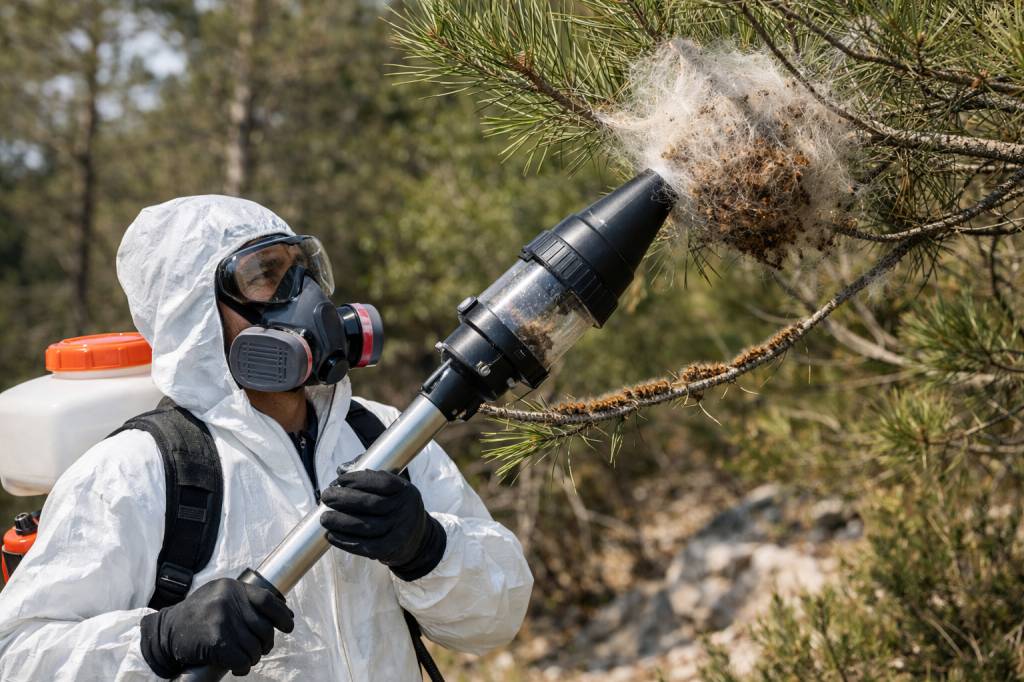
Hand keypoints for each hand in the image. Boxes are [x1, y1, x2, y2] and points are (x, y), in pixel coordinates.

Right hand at [139, 577, 293, 677]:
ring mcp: (222, 620)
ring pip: (254, 647)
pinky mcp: (216, 641)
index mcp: (232, 588)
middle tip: (260, 650)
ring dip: (253, 658)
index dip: (282, 615)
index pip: (267, 599)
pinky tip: (238, 667)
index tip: (288, 625)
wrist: (165, 632)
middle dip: (266, 643)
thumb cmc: (197, 616)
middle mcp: (228, 601)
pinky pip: (241, 659)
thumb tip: (283, 613)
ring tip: (246, 659)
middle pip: (264, 627)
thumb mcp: (220, 597)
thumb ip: (245, 601)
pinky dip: (243, 667)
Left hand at [320, 469, 446, 580]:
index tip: (340, 479)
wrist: (417, 538)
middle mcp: (405, 510)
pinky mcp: (389, 550)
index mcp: (405, 490)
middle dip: (344, 499)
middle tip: (326, 496)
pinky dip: (345, 541)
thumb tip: (342, 469)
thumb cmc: (394, 506)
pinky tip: (331, 535)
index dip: (359, 480)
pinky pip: (365, 546)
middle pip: (372, 504)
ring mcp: (399, 531)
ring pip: (366, 526)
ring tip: (324, 517)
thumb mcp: (392, 488)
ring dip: (341, 522)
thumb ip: (368, 475)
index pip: (384, 482)